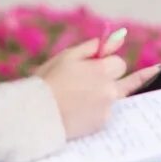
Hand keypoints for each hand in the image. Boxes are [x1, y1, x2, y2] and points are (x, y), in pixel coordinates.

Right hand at [37, 38, 160, 138]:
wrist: (36, 114)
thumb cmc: (49, 81)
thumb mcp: (68, 57)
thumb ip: (94, 47)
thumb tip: (120, 37)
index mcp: (102, 69)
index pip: (119, 63)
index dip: (106, 64)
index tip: (93, 68)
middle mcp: (110, 89)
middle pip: (124, 82)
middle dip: (110, 80)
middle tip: (87, 85)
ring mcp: (107, 108)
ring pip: (113, 98)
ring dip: (103, 96)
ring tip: (79, 100)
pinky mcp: (102, 123)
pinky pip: (105, 113)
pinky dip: (96, 111)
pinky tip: (78, 111)